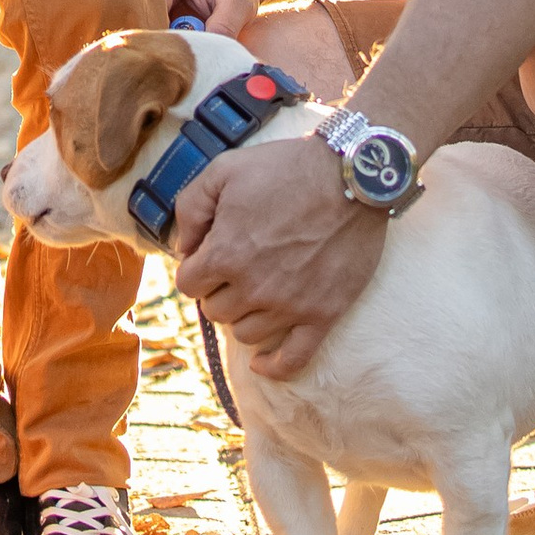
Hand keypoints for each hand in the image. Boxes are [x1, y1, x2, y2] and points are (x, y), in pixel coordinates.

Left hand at [173, 121, 385, 379]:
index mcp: (225, 253)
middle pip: (215, 310)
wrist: (351, 176)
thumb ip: (191, 207)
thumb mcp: (223, 169)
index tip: (208, 256)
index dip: (195, 268)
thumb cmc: (285, 168)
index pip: (188, 283)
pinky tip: (262, 364)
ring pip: (246, 333)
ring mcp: (289, 305)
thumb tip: (183, 246)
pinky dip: (273, 366)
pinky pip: (293, 359)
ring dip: (243, 316)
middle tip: (234, 271)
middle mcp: (253, 287)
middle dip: (218, 290)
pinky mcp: (322, 315)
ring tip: (254, 294)